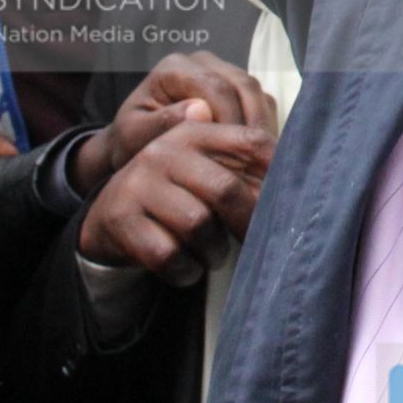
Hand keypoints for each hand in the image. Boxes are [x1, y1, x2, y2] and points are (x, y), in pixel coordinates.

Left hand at [73, 52, 279, 198]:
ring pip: (258, 94)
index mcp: (175, 68)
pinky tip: (260, 158)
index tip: (234, 158)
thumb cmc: (130, 142)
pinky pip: (264, 104)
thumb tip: (201, 111)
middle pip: (244, 85)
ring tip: (261, 164)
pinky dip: (265, 129)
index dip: (230, 121)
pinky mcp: (238, 91)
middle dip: (252, 126)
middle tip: (255, 164)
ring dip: (263, 129)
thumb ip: (163, 123)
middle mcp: (203, 62)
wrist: (138, 148)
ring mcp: (224, 73)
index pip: (216, 87)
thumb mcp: (133, 136)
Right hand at [77, 112, 274, 286]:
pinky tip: (185, 267)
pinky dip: (186, 270)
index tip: (289, 202)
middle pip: (225, 189)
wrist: (109, 218)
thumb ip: (241, 173)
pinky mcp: (121, 218)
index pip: (251, 141)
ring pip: (198, 226)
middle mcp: (163, 151)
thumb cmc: (173, 197)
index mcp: (193, 132)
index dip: (277, 173)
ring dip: (213, 251)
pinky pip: (170, 254)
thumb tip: (293, 193)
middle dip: (246, 224)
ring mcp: (139, 184)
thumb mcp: (202, 172)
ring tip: (210, 254)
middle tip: (251, 242)